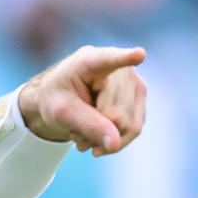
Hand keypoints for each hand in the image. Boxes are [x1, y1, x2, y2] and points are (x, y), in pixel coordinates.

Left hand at [18, 45, 146, 156]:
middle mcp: (120, 68)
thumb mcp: (60, 112)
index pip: (110, 60)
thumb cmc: (57, 98)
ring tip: (82, 135)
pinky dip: (114, 139)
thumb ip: (86, 125)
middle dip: (96, 131)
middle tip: (74, 133)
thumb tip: (116, 144)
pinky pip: (134, 129)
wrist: (62, 100)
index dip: (125, 58)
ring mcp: (134, 83)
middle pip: (117, 115)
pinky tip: (96, 134)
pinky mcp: (140, 98)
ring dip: (105, 138)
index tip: (138, 54)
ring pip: (130, 125)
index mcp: (91, 61)